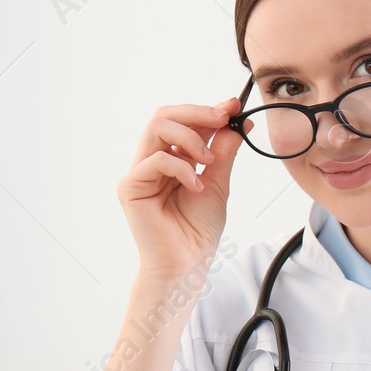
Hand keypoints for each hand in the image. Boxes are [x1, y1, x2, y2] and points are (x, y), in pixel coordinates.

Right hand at [119, 97, 244, 278]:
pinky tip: (196, 186)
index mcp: (171, 158)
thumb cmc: (197, 230)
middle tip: (223, 118)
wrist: (187, 262)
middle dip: (197, 113)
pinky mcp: (130, 186)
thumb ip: (224, 153)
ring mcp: (139, 172)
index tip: (233, 107)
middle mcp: (152, 161)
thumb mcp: (218, 183)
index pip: (182, 122)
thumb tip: (239, 123)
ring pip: (156, 128)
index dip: (207, 110)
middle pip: (164, 116)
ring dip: (190, 137)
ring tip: (208, 161)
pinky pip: (156, 160)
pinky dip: (182, 168)